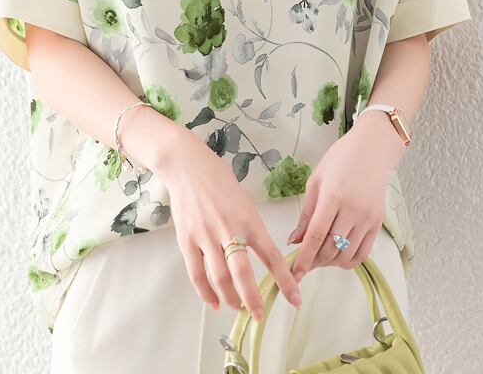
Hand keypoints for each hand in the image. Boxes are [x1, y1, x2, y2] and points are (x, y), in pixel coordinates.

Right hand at [159, 132, 303, 320]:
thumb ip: (252, 230)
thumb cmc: (220, 182)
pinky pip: (197, 273)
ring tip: (239, 308)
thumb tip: (262, 257)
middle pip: (243, 273)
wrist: (188, 167)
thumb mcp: (245, 203)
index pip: (271, 256)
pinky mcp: (187, 240)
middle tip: (260, 315)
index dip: (285, 280)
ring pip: (220, 278)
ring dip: (231, 298)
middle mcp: (228, 229)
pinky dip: (206, 292)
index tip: (295, 299)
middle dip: (254, 299)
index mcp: (249, 219)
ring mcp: (205, 236)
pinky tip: (215, 302)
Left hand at [287, 110, 406, 280]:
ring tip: (320, 257)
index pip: (316, 236)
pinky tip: (337, 256)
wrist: (371, 150)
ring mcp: (368, 218)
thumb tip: (295, 240)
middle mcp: (352, 210)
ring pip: (347, 255)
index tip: (294, 276)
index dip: (304, 259)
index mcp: (332, 197)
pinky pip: (363, 253)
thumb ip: (306, 214)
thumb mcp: (315, 181)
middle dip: (315, 262)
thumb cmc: (339, 160)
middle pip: (331, 249)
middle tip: (304, 263)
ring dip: (330, 263)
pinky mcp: (378, 223)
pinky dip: (348, 260)